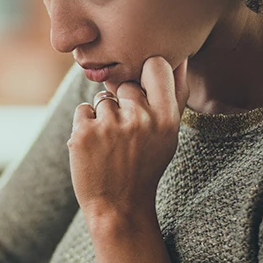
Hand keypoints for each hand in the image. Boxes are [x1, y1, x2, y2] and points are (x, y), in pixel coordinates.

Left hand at [69, 55, 187, 227]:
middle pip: (125, 85)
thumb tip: (179, 57)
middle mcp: (140, 118)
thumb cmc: (145, 167)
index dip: (146, 72)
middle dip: (123, 103)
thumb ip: (173, 97)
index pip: (156, 66)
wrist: (119, 205)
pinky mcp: (83, 132)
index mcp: (166, 118)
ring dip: (102, 116)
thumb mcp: (168, 135)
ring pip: (102, 99)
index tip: (143, 87)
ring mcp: (110, 125)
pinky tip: (96, 147)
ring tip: (111, 144)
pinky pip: (83, 109)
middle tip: (126, 134)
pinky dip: (85, 125)